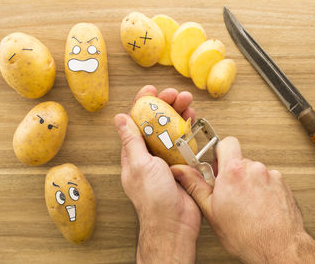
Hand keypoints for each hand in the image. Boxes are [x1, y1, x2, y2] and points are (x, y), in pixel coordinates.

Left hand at [114, 85, 199, 263]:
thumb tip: (120, 119)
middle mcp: (150, 154)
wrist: (174, 223)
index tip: (151, 90)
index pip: (136, 121)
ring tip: (188, 103)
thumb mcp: (139, 165)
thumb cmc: (153, 199)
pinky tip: (194, 121)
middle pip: (157, 122)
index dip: (143, 103)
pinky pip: (186, 143)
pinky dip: (190, 130)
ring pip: (173, 130)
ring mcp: (167, 159)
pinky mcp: (183, 164)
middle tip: (176, 94)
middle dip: (166, 105)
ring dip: (180, 114)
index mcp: (135, 153)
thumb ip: (131, 141)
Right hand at [171, 137, 314, 262]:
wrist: (278, 248)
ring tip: (244, 204)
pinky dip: (262, 190)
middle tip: (227, 192)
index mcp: (234, 171)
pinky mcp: (283, 185)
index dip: (219, 152)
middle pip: (239, 160)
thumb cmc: (247, 235)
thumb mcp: (211, 211)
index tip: (216, 165)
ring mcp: (271, 177)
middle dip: (232, 173)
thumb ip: (195, 186)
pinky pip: (268, 181)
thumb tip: (182, 172)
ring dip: (248, 183)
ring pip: (254, 172)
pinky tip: (257, 207)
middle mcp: (254, 169)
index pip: (226, 143)